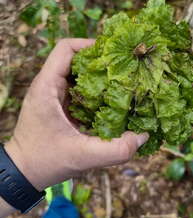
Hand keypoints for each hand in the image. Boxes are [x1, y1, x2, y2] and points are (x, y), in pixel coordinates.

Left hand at [4, 39, 148, 190]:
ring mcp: (55, 96)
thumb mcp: (82, 157)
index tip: (114, 55)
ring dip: (101, 77)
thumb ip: (115, 150)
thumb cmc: (45, 162)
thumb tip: (142, 136)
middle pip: (77, 59)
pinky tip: (114, 102)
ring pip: (80, 75)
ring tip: (124, 83)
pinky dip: (98, 92)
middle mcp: (50, 86)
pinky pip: (82, 91)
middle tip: (125, 69)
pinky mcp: (61, 106)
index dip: (90, 45)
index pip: (66, 49)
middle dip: (101, 61)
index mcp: (47, 88)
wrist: (24, 172)